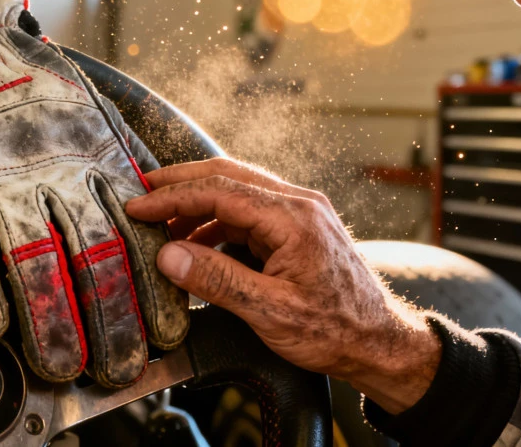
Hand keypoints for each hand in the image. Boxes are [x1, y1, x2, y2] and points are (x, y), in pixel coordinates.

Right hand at [125, 157, 440, 413]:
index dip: (173, 197)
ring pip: (237, 192)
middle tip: (141, 193)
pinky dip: (216, 221)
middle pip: (227, 176)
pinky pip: (249, 213)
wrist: (381, 344)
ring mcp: (301, 214)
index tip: (139, 206)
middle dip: (180, 184)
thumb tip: (169, 256)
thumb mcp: (270, 312)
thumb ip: (217, 280)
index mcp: (294, 217)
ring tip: (162, 225)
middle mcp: (299, 205)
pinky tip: (195, 242)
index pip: (220, 190)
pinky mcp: (298, 230)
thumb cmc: (336, 331)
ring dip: (197, 205)